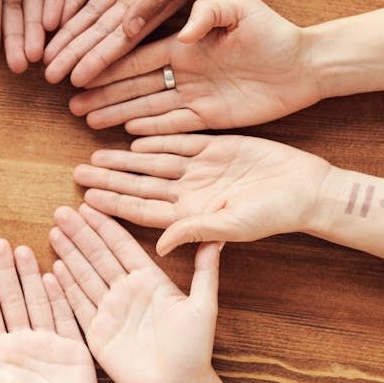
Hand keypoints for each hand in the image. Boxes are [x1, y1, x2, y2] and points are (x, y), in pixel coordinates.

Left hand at [0, 240, 97, 382]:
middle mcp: (21, 345)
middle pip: (10, 300)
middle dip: (2, 271)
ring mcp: (49, 345)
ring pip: (36, 302)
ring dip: (28, 276)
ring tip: (20, 248)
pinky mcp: (74, 352)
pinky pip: (66, 318)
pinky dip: (60, 296)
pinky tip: (53, 273)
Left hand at [44, 0, 251, 86]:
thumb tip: (130, 32)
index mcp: (164, 2)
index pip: (123, 40)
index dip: (100, 60)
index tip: (76, 81)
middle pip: (101, 30)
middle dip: (76, 53)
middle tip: (48, 75)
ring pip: (90, 11)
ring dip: (69, 33)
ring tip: (45, 54)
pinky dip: (70, 1)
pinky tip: (51, 18)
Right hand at [49, 204, 222, 382]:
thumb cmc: (195, 349)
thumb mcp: (203, 306)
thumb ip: (205, 271)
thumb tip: (217, 237)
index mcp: (149, 280)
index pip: (122, 246)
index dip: (105, 226)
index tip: (89, 205)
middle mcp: (126, 291)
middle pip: (98, 256)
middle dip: (80, 233)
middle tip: (61, 211)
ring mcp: (110, 311)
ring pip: (84, 276)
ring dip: (69, 253)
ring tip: (54, 231)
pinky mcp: (97, 333)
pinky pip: (78, 305)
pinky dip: (66, 287)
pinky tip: (54, 268)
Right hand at [69, 0, 322, 133]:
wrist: (307, 64)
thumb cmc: (275, 31)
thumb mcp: (243, 8)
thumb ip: (210, 13)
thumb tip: (184, 32)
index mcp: (184, 43)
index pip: (138, 56)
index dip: (109, 64)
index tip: (82, 70)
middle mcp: (184, 70)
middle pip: (134, 84)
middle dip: (103, 93)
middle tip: (72, 103)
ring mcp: (195, 95)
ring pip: (148, 106)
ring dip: (118, 113)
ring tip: (88, 120)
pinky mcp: (211, 117)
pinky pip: (174, 125)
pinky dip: (151, 130)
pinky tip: (126, 133)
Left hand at [72, 134, 331, 255]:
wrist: (307, 188)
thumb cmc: (274, 215)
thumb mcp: (232, 226)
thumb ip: (194, 232)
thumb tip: (158, 247)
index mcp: (190, 214)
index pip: (141, 209)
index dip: (113, 204)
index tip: (85, 200)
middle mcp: (190, 192)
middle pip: (139, 184)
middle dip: (109, 179)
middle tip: (76, 172)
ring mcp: (201, 169)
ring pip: (153, 162)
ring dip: (125, 158)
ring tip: (95, 154)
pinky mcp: (215, 147)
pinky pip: (178, 140)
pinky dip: (155, 136)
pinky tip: (131, 136)